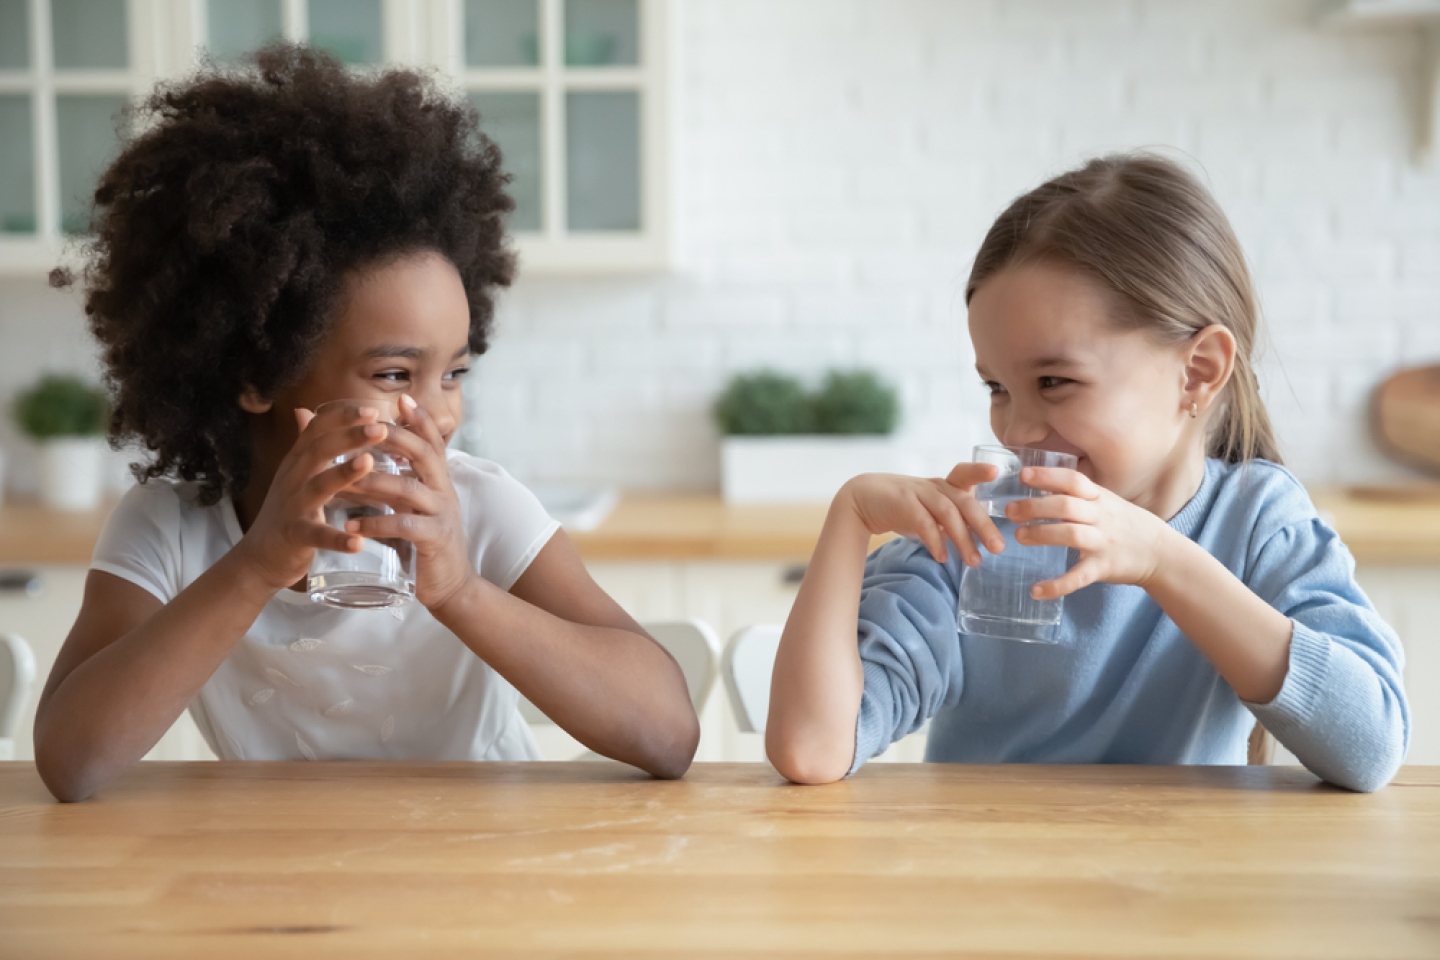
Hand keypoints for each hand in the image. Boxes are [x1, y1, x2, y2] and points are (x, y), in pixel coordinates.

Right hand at [234, 403, 384, 590]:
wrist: (258, 557)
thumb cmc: (286, 511)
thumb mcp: (293, 474)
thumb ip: (304, 444)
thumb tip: (305, 410)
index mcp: (297, 462)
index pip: (317, 429)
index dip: (342, 417)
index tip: (373, 408)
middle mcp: (293, 479)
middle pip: (319, 450)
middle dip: (349, 436)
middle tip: (380, 427)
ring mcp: (293, 507)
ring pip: (318, 486)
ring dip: (343, 473)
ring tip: (368, 462)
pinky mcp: (295, 536)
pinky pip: (317, 536)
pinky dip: (337, 539)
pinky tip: (358, 541)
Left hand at [340, 394, 473, 611]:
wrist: (449, 585)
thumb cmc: (422, 542)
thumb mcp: (410, 505)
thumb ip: (391, 480)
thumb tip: (359, 456)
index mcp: (438, 480)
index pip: (432, 441)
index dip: (418, 419)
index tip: (399, 398)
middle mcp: (443, 491)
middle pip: (424, 454)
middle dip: (394, 438)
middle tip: (364, 429)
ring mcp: (441, 515)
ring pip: (408, 488)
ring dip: (372, 482)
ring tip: (342, 481)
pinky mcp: (434, 540)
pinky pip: (404, 526)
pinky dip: (375, 524)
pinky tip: (351, 526)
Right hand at [839, 463, 1003, 565]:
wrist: (863, 499)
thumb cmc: (903, 506)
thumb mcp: (931, 510)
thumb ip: (953, 520)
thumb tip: (980, 542)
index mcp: (945, 485)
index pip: (965, 473)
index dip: (980, 471)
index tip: (996, 472)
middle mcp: (935, 486)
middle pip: (964, 502)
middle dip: (983, 525)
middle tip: (998, 548)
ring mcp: (918, 493)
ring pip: (948, 514)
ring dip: (963, 539)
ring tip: (974, 561)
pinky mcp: (903, 504)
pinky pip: (923, 523)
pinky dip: (935, 541)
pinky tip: (942, 557)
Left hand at [1005, 467, 1176, 598]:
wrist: (1161, 553)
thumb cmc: (1127, 525)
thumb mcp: (1107, 503)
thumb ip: (1079, 496)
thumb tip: (1042, 485)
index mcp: (1100, 498)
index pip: (1073, 480)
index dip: (1048, 476)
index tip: (1023, 474)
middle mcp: (1101, 516)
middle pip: (1065, 505)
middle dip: (1034, 506)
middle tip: (1009, 511)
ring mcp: (1103, 542)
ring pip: (1070, 535)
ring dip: (1041, 534)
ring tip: (1019, 536)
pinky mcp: (1103, 567)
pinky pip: (1079, 577)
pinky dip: (1057, 585)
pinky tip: (1037, 591)